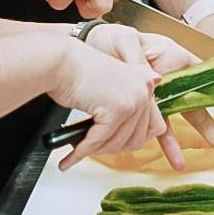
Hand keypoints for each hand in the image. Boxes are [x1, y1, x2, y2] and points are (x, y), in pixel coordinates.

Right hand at [50, 39, 165, 170]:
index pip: (153, 127)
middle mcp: (144, 89)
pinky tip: (72, 153)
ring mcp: (134, 98)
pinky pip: (100, 140)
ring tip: (80, 147)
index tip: (113, 146)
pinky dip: (83, 150)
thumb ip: (129, 101)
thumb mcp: (112, 86)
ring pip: (118, 143)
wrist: (60, 61)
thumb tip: (144, 130)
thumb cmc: (78, 72)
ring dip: (96, 150)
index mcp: (145, 82)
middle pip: (137, 139)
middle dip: (111, 147)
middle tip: (91, 147)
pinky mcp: (118, 109)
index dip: (130, 140)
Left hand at [85, 25, 213, 171]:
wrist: (90, 48)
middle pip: (199, 102)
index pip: (204, 73)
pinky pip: (161, 127)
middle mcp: (173, 76)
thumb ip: (140, 60)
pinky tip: (176, 160)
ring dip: (197, 142)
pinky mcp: (147, 107)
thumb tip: (155, 79)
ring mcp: (161, 94)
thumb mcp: (125, 40)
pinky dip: (169, 144)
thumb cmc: (111, 37)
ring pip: (184, 119)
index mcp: (174, 56)